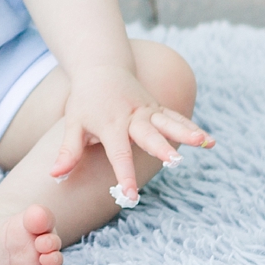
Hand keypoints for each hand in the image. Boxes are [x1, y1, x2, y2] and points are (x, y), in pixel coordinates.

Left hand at [52, 65, 213, 202]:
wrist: (100, 68)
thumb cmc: (85, 101)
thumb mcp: (73, 124)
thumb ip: (68, 151)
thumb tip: (54, 175)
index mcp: (110, 124)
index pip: (118, 154)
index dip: (123, 175)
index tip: (130, 195)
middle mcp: (132, 117)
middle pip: (148, 135)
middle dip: (161, 148)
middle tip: (174, 162)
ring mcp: (148, 111)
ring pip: (168, 123)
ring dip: (186, 132)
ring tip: (204, 143)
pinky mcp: (158, 108)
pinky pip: (176, 118)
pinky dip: (192, 127)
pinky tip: (210, 141)